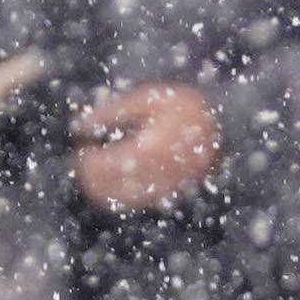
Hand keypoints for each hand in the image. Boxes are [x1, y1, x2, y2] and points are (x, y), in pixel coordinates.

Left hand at [73, 81, 222, 211]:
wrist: (221, 120)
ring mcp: (168, 184)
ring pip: (127, 199)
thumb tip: (78, 125)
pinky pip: (142, 200)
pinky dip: (123, 196)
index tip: (81, 154)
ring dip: (106, 191)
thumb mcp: (147, 99)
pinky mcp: (174, 190)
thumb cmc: (180, 105)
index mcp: (151, 146)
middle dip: (94, 180)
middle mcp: (159, 170)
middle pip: (116, 186)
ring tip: (92, 177)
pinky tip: (112, 185)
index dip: (90, 164)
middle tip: (82, 167)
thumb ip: (112, 112)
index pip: (110, 165)